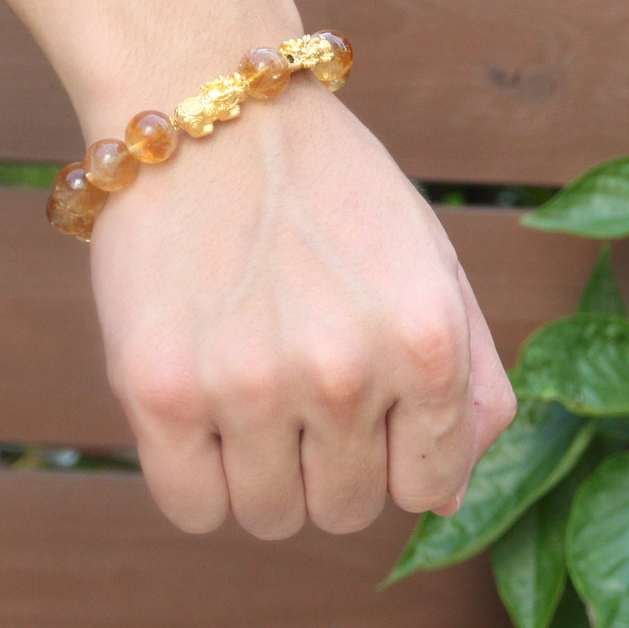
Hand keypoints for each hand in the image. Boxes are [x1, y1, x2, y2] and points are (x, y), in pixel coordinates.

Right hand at [87, 71, 517, 538]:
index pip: (429, 487)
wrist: (212, 109)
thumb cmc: (333, 192)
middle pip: (348, 511)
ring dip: (266, 475)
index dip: (398, 458)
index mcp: (427, 342)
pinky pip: (192, 509)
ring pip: (271, 518)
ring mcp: (248, 387)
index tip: (369, 414)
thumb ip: (470, 384)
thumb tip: (445, 503)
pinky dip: (201, 481)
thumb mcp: (433, 263)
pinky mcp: (158, 391)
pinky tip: (204, 415)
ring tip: (252, 391)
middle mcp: (345, 374)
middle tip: (302, 387)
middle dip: (333, 466)